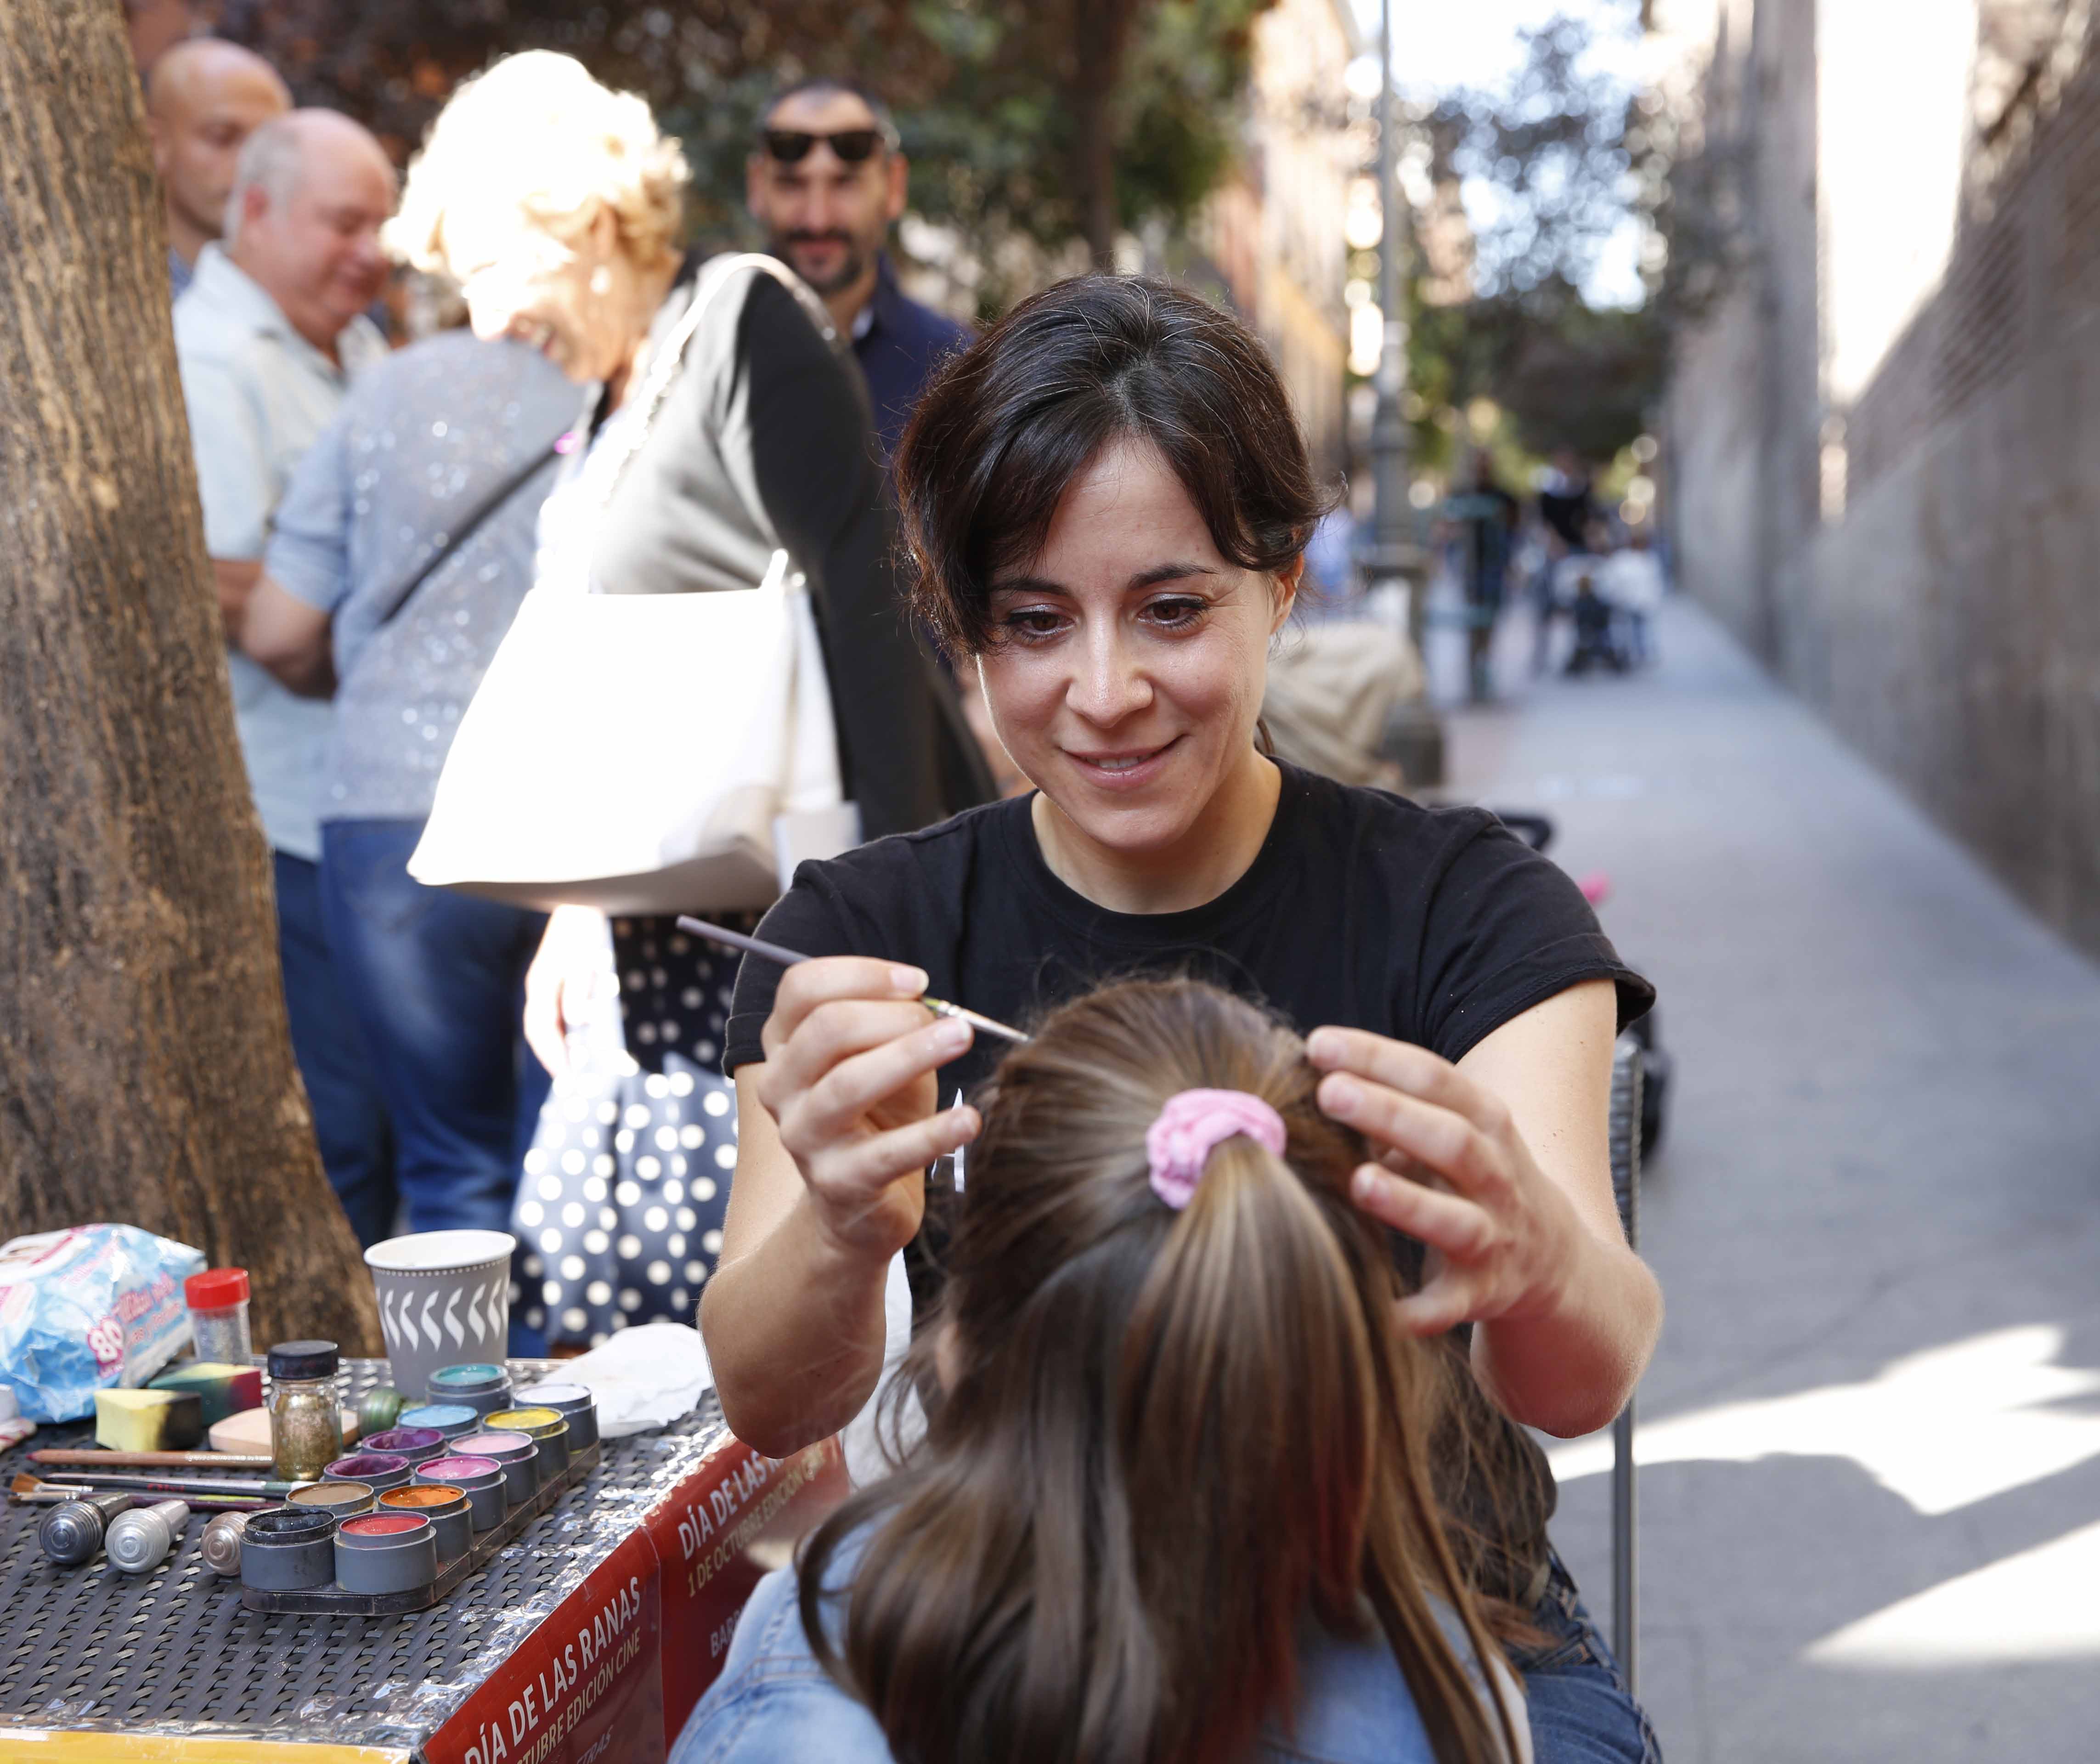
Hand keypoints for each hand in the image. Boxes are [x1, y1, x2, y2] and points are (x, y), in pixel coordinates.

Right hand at [522, 905, 612, 1080]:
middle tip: (567, 1079)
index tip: (565, 1076)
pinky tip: (573, 1036)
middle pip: (539, 1030)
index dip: (552, 1055)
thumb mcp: (584, 960)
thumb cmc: (584, 930)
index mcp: (541, 986)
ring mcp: (544, 981)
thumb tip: (576, 1023)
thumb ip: (578, 990)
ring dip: (555, 1043)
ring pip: (544, 1021)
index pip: (542, 1030)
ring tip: (569, 1064)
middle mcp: (538, 986)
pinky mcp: (554, 976)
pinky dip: (560, 1028)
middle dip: (551, 1055)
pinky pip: (552, 1010)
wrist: (581, 901)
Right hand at [753, 956, 978, 1264]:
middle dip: (895, 1015)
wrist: (862, 1206)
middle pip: (826, 1028)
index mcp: (786, 1045)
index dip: (861, 974)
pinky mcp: (837, 1184)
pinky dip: (933, 1134)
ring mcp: (803, 1137)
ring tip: (961, 1040)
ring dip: (912, 1055)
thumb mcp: (884, 1058)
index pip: (802, 987)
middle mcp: (781, 1087)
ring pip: (847, 1083)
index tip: (917, 982)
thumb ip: (892, 1024)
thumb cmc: (879, 1115)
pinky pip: (885, 1154)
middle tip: (952, 1023)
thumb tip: (923, 998)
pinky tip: (969, 1119)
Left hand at [1307, 1025, 1583, 1336]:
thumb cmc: (1474, 1178)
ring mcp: (1492, 1238)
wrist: (1551, 1259)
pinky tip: (1376, 1310)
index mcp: (1487, 1124)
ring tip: (1359, 1180)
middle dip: (1390, 1114)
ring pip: (1456, 1221)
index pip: (1434, 1078)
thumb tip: (1312, 1079)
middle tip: (1329, 1093)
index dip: (1378, 1058)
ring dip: (1408, 1202)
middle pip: (1450, 1140)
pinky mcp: (1480, 1295)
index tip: (1318, 1044)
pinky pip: (1447, 1307)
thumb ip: (1393, 1108)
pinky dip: (1416, 1312)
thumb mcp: (1452, 1130)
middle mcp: (1496, 1178)